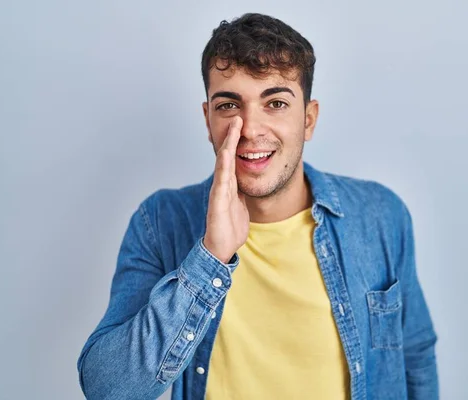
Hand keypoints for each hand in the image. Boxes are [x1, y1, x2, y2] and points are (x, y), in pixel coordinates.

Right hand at [203, 116, 249, 262]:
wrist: (222, 247)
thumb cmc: (230, 225)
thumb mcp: (242, 201)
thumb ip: (243, 187)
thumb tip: (250, 176)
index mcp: (230, 183)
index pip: (232, 156)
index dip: (235, 140)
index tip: (240, 122)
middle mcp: (223, 184)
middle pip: (225, 155)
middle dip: (230, 135)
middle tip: (236, 117)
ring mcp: (219, 192)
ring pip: (222, 164)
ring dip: (227, 145)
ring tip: (233, 128)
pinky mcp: (217, 203)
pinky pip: (221, 183)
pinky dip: (223, 168)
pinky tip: (226, 156)